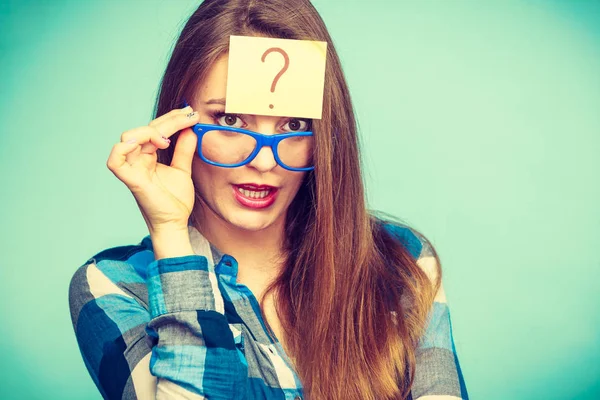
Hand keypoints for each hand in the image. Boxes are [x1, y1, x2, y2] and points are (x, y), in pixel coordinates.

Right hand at [107, 106, 200, 234]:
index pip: (155, 129)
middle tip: (189, 117)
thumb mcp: (183, 169)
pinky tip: (150, 144)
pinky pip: (115, 161)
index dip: (172, 118)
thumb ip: (184, 150)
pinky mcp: (131, 180)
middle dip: (169, 120)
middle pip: (145, 129)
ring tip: (168, 140)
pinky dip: (124, 148)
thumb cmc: (175, 200)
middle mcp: (137, 159)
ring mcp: (132, 169)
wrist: (175, 223)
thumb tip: (190, 129)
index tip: (190, 113)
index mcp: (147, 156)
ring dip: (150, 131)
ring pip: (129, 137)